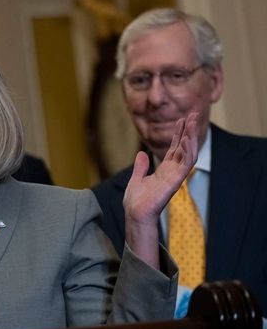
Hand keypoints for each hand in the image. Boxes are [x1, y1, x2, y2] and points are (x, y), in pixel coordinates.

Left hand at [123, 112, 198, 267]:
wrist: (135, 214)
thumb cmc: (136, 201)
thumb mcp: (136, 179)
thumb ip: (140, 167)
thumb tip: (141, 154)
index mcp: (164, 170)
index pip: (174, 148)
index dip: (178, 133)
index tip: (182, 119)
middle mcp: (172, 171)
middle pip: (184, 147)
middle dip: (189, 131)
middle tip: (193, 113)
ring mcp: (175, 176)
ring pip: (188, 153)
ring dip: (191, 137)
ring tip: (193, 121)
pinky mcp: (175, 181)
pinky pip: (185, 164)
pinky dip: (187, 151)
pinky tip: (187, 138)